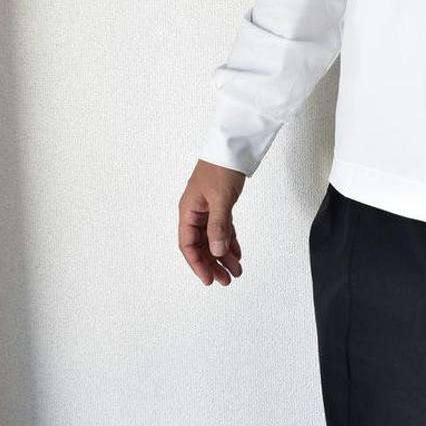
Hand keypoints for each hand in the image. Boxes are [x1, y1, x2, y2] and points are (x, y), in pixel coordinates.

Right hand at [178, 159, 246, 285]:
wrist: (234, 145)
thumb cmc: (221, 166)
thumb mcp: (220, 199)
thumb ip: (218, 226)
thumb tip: (217, 252)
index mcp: (188, 211)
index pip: (189, 245)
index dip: (198, 264)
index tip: (209, 279)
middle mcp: (195, 212)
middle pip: (201, 245)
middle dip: (213, 264)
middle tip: (227, 279)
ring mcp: (208, 208)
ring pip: (213, 239)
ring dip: (224, 255)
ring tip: (236, 270)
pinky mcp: (220, 205)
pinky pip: (222, 229)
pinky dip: (229, 241)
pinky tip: (237, 253)